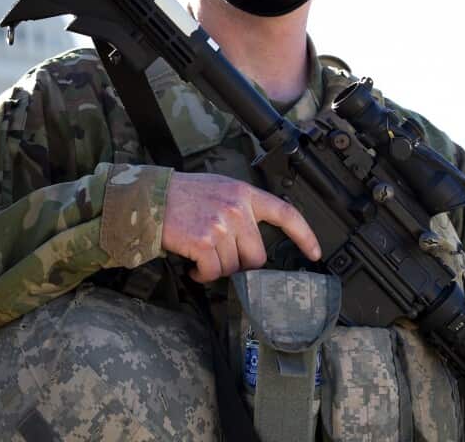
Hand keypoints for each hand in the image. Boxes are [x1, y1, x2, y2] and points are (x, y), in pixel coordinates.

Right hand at [162, 171, 321, 282]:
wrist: (150, 197)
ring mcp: (221, 225)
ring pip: (233, 267)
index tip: (315, 253)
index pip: (285, 213)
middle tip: (220, 257)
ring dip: (217, 268)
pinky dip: (203, 275)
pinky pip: (213, 272)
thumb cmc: (183, 195)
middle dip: (240, 264)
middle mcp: (237, 208)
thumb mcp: (219, 189)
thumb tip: (255, 241)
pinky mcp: (204, 241)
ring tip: (201, 256)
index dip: (304, 235)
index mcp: (245, 193)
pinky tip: (193, 267)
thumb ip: (242, 207)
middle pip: (257, 255)